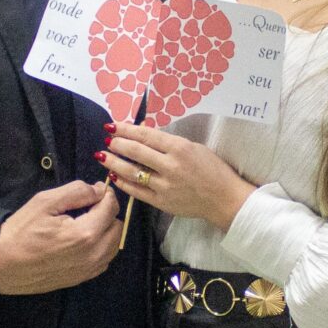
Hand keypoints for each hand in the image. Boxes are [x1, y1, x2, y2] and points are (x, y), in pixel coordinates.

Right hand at [0, 179, 123, 295]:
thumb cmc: (21, 231)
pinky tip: (81, 241)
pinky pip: (105, 258)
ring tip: (83, 223)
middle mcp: (94, 254)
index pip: (111, 206)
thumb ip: (77, 191)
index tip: (92, 190)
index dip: (104, 194)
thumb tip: (99, 190)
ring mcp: (90, 269)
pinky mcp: (84, 278)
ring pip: (114, 244)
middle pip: (117, 226)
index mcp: (85, 233)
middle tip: (85, 208)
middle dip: (106, 212)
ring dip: (105, 230)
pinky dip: (100, 246)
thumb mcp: (45, 201)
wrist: (3, 265)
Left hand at [102, 124, 255, 230]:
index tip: (113, 125)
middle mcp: (170, 166)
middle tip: (107, 139)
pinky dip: (123, 183)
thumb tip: (145, 132)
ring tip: (103, 156)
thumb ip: (169, 142)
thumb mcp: (194, 147)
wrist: (224, 199)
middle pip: (135, 151)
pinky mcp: (161, 202)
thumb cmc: (213, 169)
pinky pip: (136, 191)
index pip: (146, 135)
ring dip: (114, 162)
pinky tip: (114, 176)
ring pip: (131, 171)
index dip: (126, 129)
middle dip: (117, 144)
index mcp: (180, 148)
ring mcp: (164, 186)